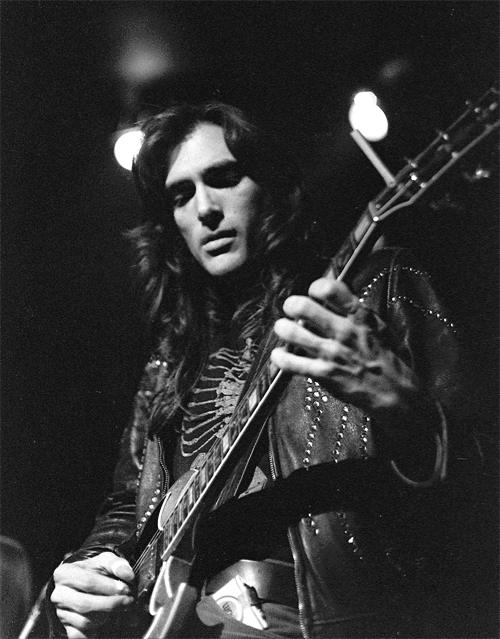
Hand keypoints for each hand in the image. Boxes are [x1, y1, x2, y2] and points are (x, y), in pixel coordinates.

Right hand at [51, 551, 134, 638]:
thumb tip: (128, 574)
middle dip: (110, 604)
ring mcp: (61, 613)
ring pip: (85, 622)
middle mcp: (59, 595)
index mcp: (64, 574)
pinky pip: (81, 635)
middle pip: (85, 604)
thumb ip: (117, 564)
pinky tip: (109, 620)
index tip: (126, 589)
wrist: (85, 582)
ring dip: (107, 617)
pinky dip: (97, 631)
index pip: (88, 582)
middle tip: (128, 600)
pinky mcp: (67, 628)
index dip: (109, 587)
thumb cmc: (95, 570)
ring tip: (121, 608)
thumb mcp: (105, 561)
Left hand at [271, 276, 419, 419]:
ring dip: (283, 329)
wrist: (395, 391)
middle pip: (303, 307)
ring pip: (292, 332)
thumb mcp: (378, 326)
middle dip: (292, 305)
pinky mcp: (324, 373)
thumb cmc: (386, 358)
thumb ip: (355, 311)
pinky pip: (291, 363)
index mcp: (359, 316)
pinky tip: (280, 355)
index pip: (330, 288)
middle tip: (291, 309)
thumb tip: (334, 295)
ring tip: (283, 329)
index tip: (313, 294)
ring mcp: (332, 353)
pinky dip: (280, 358)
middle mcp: (343, 331)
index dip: (315, 288)